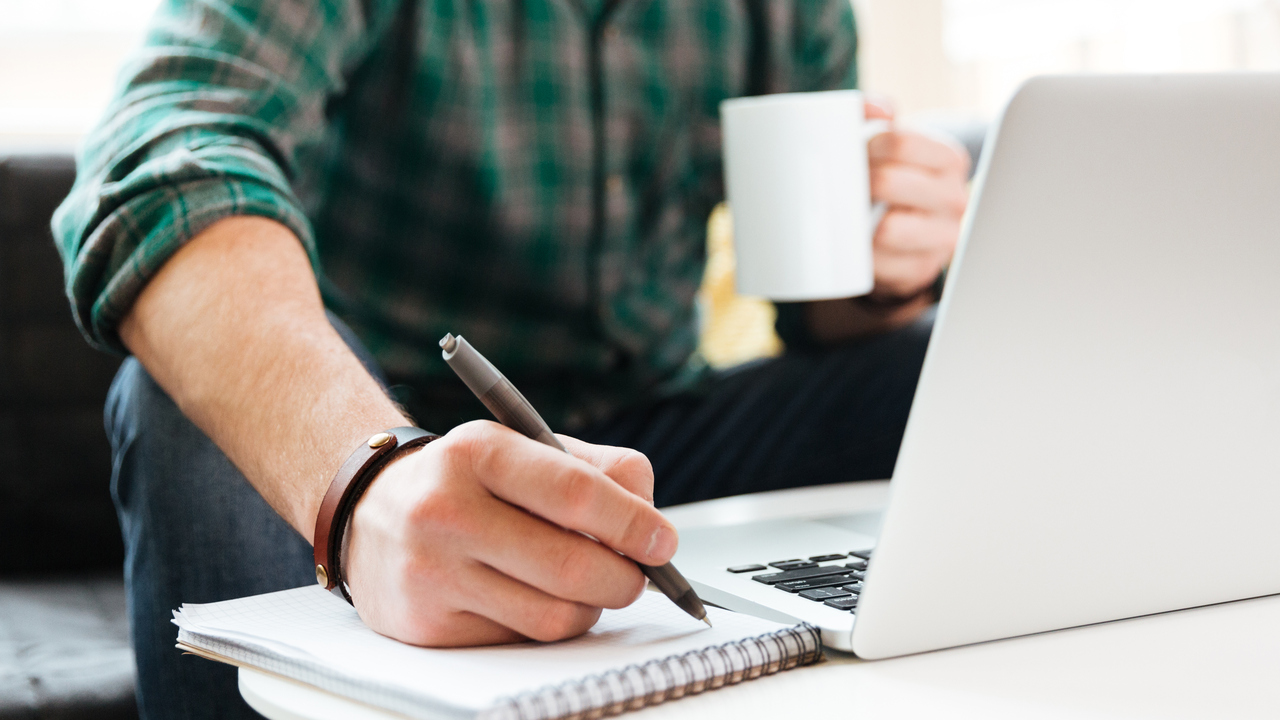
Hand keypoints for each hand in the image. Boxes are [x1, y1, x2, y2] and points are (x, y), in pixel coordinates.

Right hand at [343, 421, 673, 646]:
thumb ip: (596, 468)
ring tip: (587, 584)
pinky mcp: (426, 625)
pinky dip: (547, 623)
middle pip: (570, 565)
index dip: (632, 523)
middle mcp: (445, 510)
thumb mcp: (523, 446)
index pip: (574, 493)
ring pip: (552, 615)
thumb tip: (650, 513)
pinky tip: (535, 597)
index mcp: (477, 452)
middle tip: (638, 574)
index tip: (662, 542)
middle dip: (625, 577)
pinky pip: (520, 640)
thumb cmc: (465, 479)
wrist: (369, 512)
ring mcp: (431, 572)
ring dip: (590, 607)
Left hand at [865, 98, 969, 300]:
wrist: (900, 233)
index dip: (866, 146)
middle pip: (887, 182)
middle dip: (856, 183)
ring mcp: (942, 237)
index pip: (900, 141)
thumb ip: (873, 110)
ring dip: (857, 222)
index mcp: (948, 160)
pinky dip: (863, 257)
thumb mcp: (886, 142)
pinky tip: (857, 247)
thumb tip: (882, 109)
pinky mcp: (921, 270)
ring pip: (888, 228)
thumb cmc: (890, 178)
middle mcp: (955, 198)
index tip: (854, 152)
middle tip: (844, 185)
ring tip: (849, 214)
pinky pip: (883, 264)